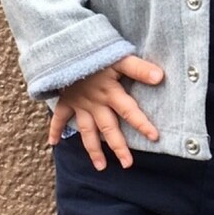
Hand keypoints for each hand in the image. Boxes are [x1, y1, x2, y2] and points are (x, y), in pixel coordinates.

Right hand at [48, 55, 163, 169]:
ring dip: (92, 149)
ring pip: (86, 131)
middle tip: (127, 165)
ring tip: (100, 167)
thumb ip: (138, 68)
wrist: (65, 47)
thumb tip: (160, 76)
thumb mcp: (118, 57)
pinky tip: (53, 144)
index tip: (155, 138)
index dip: (142, 124)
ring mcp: (79, 104)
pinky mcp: (66, 99)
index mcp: (110, 93)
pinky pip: (58, 117)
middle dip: (118, 147)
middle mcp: (95, 103)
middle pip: (108, 128)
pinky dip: (54, 130)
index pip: (129, 111)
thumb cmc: (94, 52)